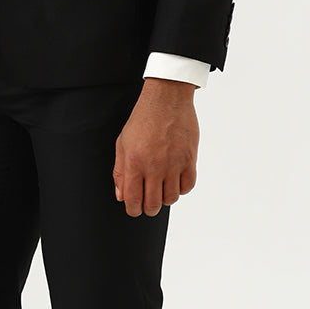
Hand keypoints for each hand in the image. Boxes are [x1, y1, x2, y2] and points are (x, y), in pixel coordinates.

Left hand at [113, 78, 198, 216]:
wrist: (166, 99)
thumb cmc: (143, 119)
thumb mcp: (122, 143)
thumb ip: (120, 172)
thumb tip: (121, 196)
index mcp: (134, 163)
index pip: (133, 200)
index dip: (133, 210)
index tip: (135, 208)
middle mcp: (154, 166)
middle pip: (153, 205)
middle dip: (148, 208)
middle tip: (148, 201)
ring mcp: (174, 164)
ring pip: (171, 199)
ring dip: (165, 198)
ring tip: (161, 188)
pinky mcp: (189, 159)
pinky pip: (187, 186)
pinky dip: (181, 188)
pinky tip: (175, 180)